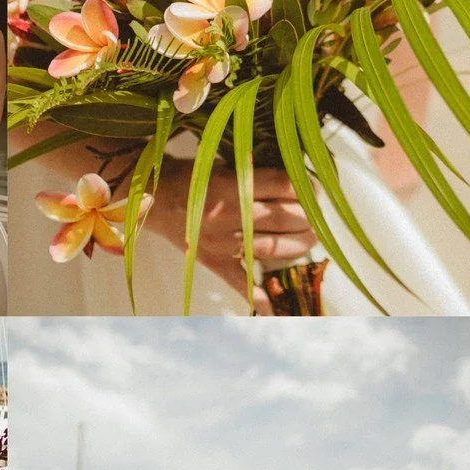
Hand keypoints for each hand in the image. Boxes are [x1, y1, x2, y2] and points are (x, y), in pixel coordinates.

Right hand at [150, 161, 313, 311]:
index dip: (305, 188)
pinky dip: (257, 295)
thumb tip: (295, 180)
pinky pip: (238, 281)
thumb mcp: (225, 163)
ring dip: (297, 245)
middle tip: (314, 216)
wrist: (155, 199)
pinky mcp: (214, 261)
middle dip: (306, 217)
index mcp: (233, 185)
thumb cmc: (192, 177)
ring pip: (271, 247)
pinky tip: (275, 305)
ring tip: (309, 240)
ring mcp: (222, 243)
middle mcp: (229, 215)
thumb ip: (257, 171)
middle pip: (283, 217)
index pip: (283, 187)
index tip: (314, 189)